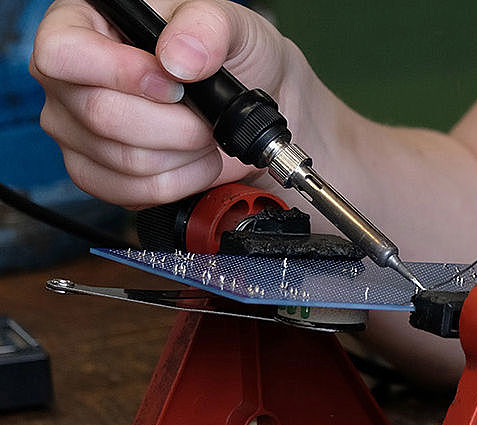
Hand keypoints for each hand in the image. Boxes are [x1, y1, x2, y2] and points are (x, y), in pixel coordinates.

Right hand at [30, 0, 302, 207]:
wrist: (254, 96)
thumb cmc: (231, 52)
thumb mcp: (230, 22)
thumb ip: (206, 27)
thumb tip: (179, 59)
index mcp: (82, 23)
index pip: (63, 53)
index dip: (120, 74)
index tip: (174, 84)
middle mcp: (68, 79)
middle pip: (99, 114)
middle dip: (173, 124)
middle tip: (206, 116)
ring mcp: (76, 129)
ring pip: (121, 159)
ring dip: (182, 153)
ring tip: (206, 134)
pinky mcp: (98, 173)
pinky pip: (129, 191)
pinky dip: (178, 181)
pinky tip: (196, 160)